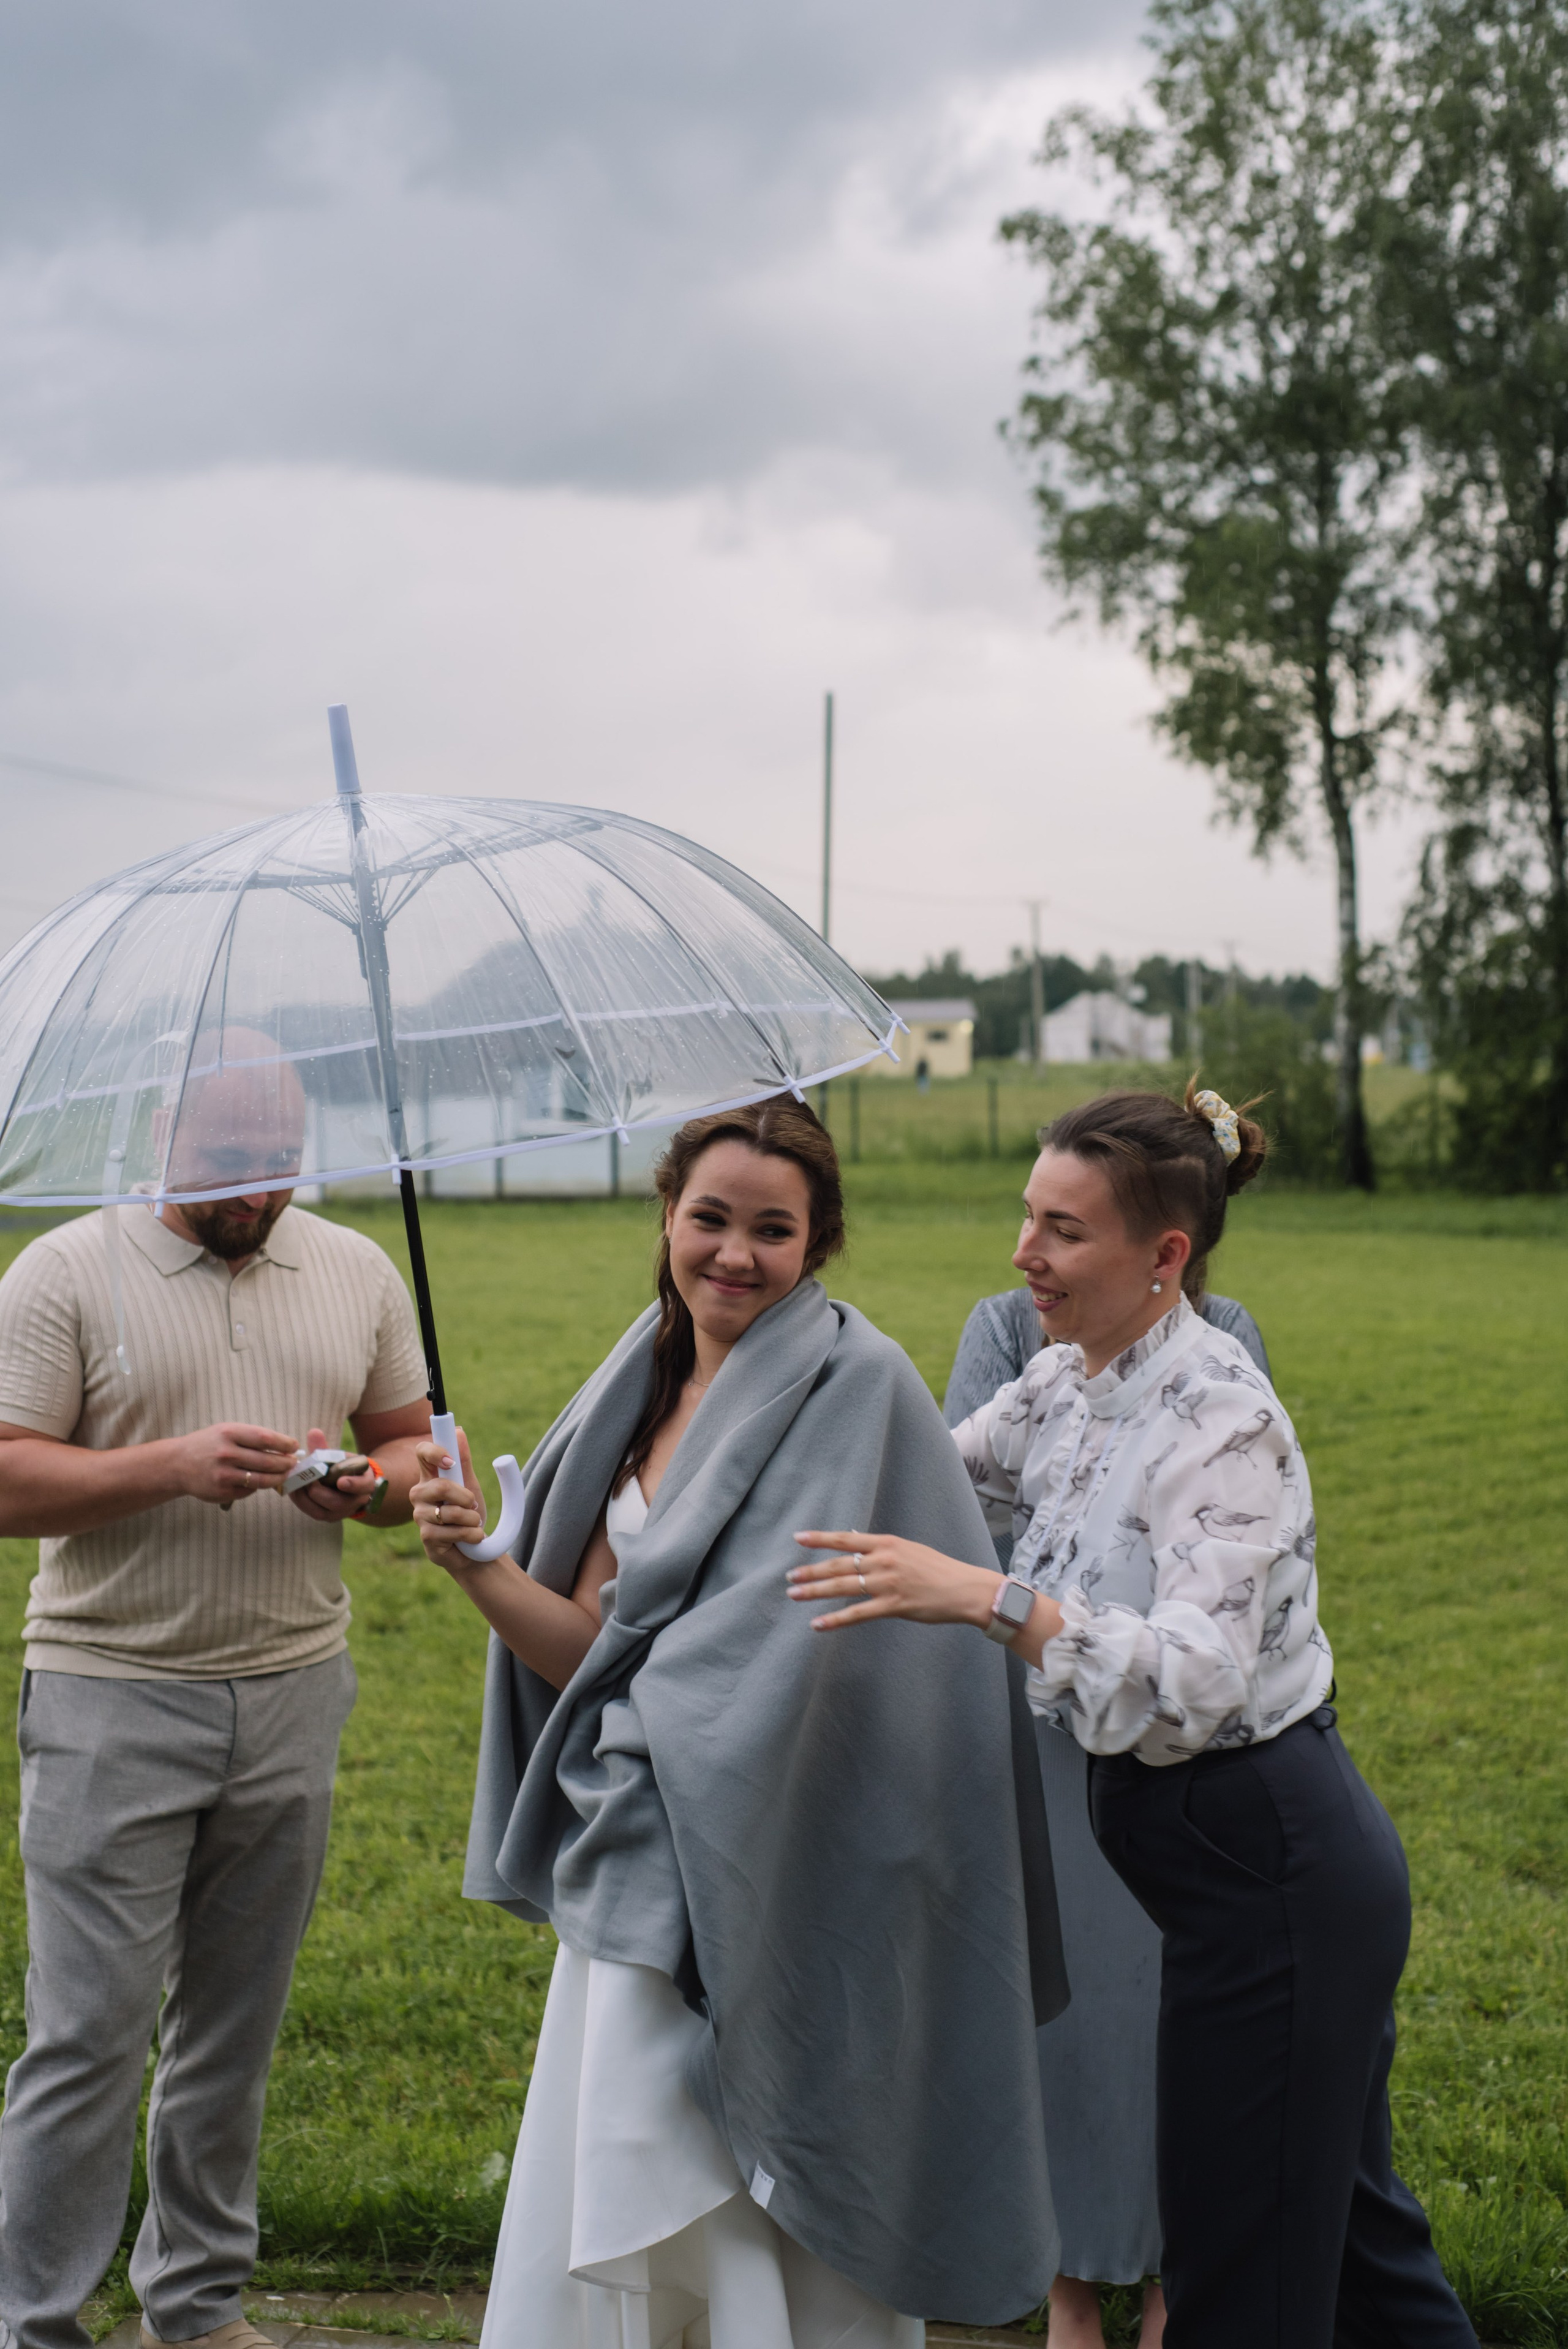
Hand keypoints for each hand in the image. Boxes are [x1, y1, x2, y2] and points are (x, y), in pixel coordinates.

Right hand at [172, 1421, 299, 1506]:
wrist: (177, 1464)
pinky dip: (259, 1486)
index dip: (284, 1444)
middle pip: (267, 1461)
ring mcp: (224, 1474)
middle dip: (285, 1463)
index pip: (265, 1438)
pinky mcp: (222, 1491)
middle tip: (293, 1463)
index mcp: (229, 1433)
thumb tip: (283, 1448)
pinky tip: (263, 1481)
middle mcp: (226, 1453)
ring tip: (285, 1474)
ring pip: (261, 1479)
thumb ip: (251, 1438)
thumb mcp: (226, 1431)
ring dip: (278, 1478)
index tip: (294, 1446)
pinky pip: (249, 1490)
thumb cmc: (207, 1445)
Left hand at [287, 1428, 379, 1523]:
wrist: (349, 1484)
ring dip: (306, 1498)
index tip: (341, 1481)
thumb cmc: (344, 1467)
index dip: (352, 1484)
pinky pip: (314, 1513)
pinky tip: (294, 1490)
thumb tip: (313, 1432)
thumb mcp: (339, 1456)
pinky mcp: (328, 1516)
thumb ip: (325, 1447)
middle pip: (338, 1503)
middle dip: (319, 1492)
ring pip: (323, 1512)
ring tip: (296, 1484)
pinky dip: (302, 1502)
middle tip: (306, 1480)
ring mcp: (341, 1512)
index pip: (362, 1486)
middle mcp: (355, 1501)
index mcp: (365, 1483)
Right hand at [411, 1429, 489, 1572]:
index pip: (422, 1452)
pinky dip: (471, 1535)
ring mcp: (420, 1516)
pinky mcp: (426, 1537)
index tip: (450, 1462)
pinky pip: (453, 1532)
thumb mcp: (469, 1484)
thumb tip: (458, 1431)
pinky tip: (470, 1539)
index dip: (434, 1452)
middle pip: (440, 1486)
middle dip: (466, 1497)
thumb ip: (463, 1460)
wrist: (475, 1548)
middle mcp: (419, 1494)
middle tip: (473, 1506)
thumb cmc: (468, 1514)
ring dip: (472, 1520)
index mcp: (430, 1477)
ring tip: (473, 1525)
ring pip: (450, 1512)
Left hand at [787, 1529, 1001, 1631]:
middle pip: (839, 1564)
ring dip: (815, 1591)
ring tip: (794, 1594)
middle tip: (790, 1576)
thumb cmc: (940, 1570)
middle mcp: (884, 1560)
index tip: (799, 1538)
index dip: (820, 1538)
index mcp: (888, 1543)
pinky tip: (818, 1624)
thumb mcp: (910, 1550)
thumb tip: (857, 1542)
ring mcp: (888, 1583)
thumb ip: (883, 1549)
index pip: (846, 1538)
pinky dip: (835, 1620)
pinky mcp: (894, 1605)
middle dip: (811, 1571)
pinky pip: (858, 1613)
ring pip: (843, 1587)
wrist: (966, 1589)